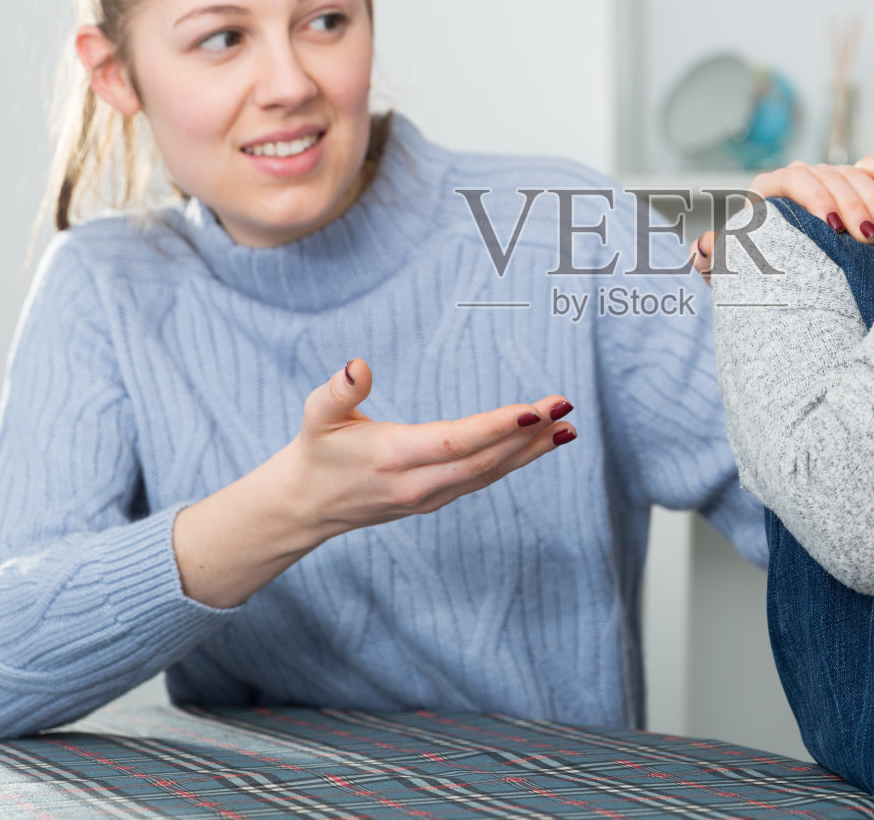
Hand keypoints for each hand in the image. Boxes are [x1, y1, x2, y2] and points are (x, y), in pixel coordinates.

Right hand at [290, 359, 574, 531]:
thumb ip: (338, 392)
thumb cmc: (315, 451)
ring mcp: (429, 497)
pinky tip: (541, 443)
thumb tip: (358, 366)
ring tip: (568, 426)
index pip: (455, 442)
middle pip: (484, 460)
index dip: (497, 427)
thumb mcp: (317, 416)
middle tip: (566, 406)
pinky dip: (515, 461)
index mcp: (391, 457)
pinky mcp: (436, 500)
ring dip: (531, 450)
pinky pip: (483, 479)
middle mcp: (417, 483)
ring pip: (489, 474)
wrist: (305, 508)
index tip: (535, 409)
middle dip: (529, 435)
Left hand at [691, 156, 873, 276]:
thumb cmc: (759, 270)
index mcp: (769, 190)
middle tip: (868, 236)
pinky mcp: (858, 183)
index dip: (814, 197)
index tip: (832, 227)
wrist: (784, 276)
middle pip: (829, 177)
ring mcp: (831, 179)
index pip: (792, 179)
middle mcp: (801, 179)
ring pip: (854, 175)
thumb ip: (713, 259)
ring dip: (873, 199)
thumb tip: (700, 249)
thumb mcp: (733, 267)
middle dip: (852, 205)